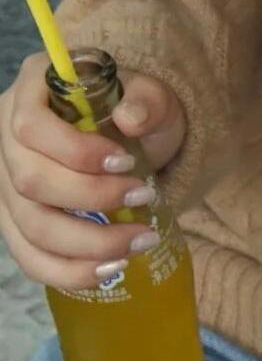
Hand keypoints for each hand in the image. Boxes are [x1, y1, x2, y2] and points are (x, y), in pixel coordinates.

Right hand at [0, 51, 186, 290]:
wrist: (127, 130)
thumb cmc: (132, 104)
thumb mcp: (149, 90)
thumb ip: (146, 99)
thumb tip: (131, 118)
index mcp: (31, 89)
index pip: (32, 127)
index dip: (75, 151)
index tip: (126, 161)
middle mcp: (5, 136)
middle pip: (29, 182)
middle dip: (91, 199)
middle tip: (144, 198)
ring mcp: (5, 183)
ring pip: (29, 226)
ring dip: (86, 243)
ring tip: (138, 242)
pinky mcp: (15, 221)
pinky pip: (30, 257)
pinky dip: (69, 271)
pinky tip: (109, 270)